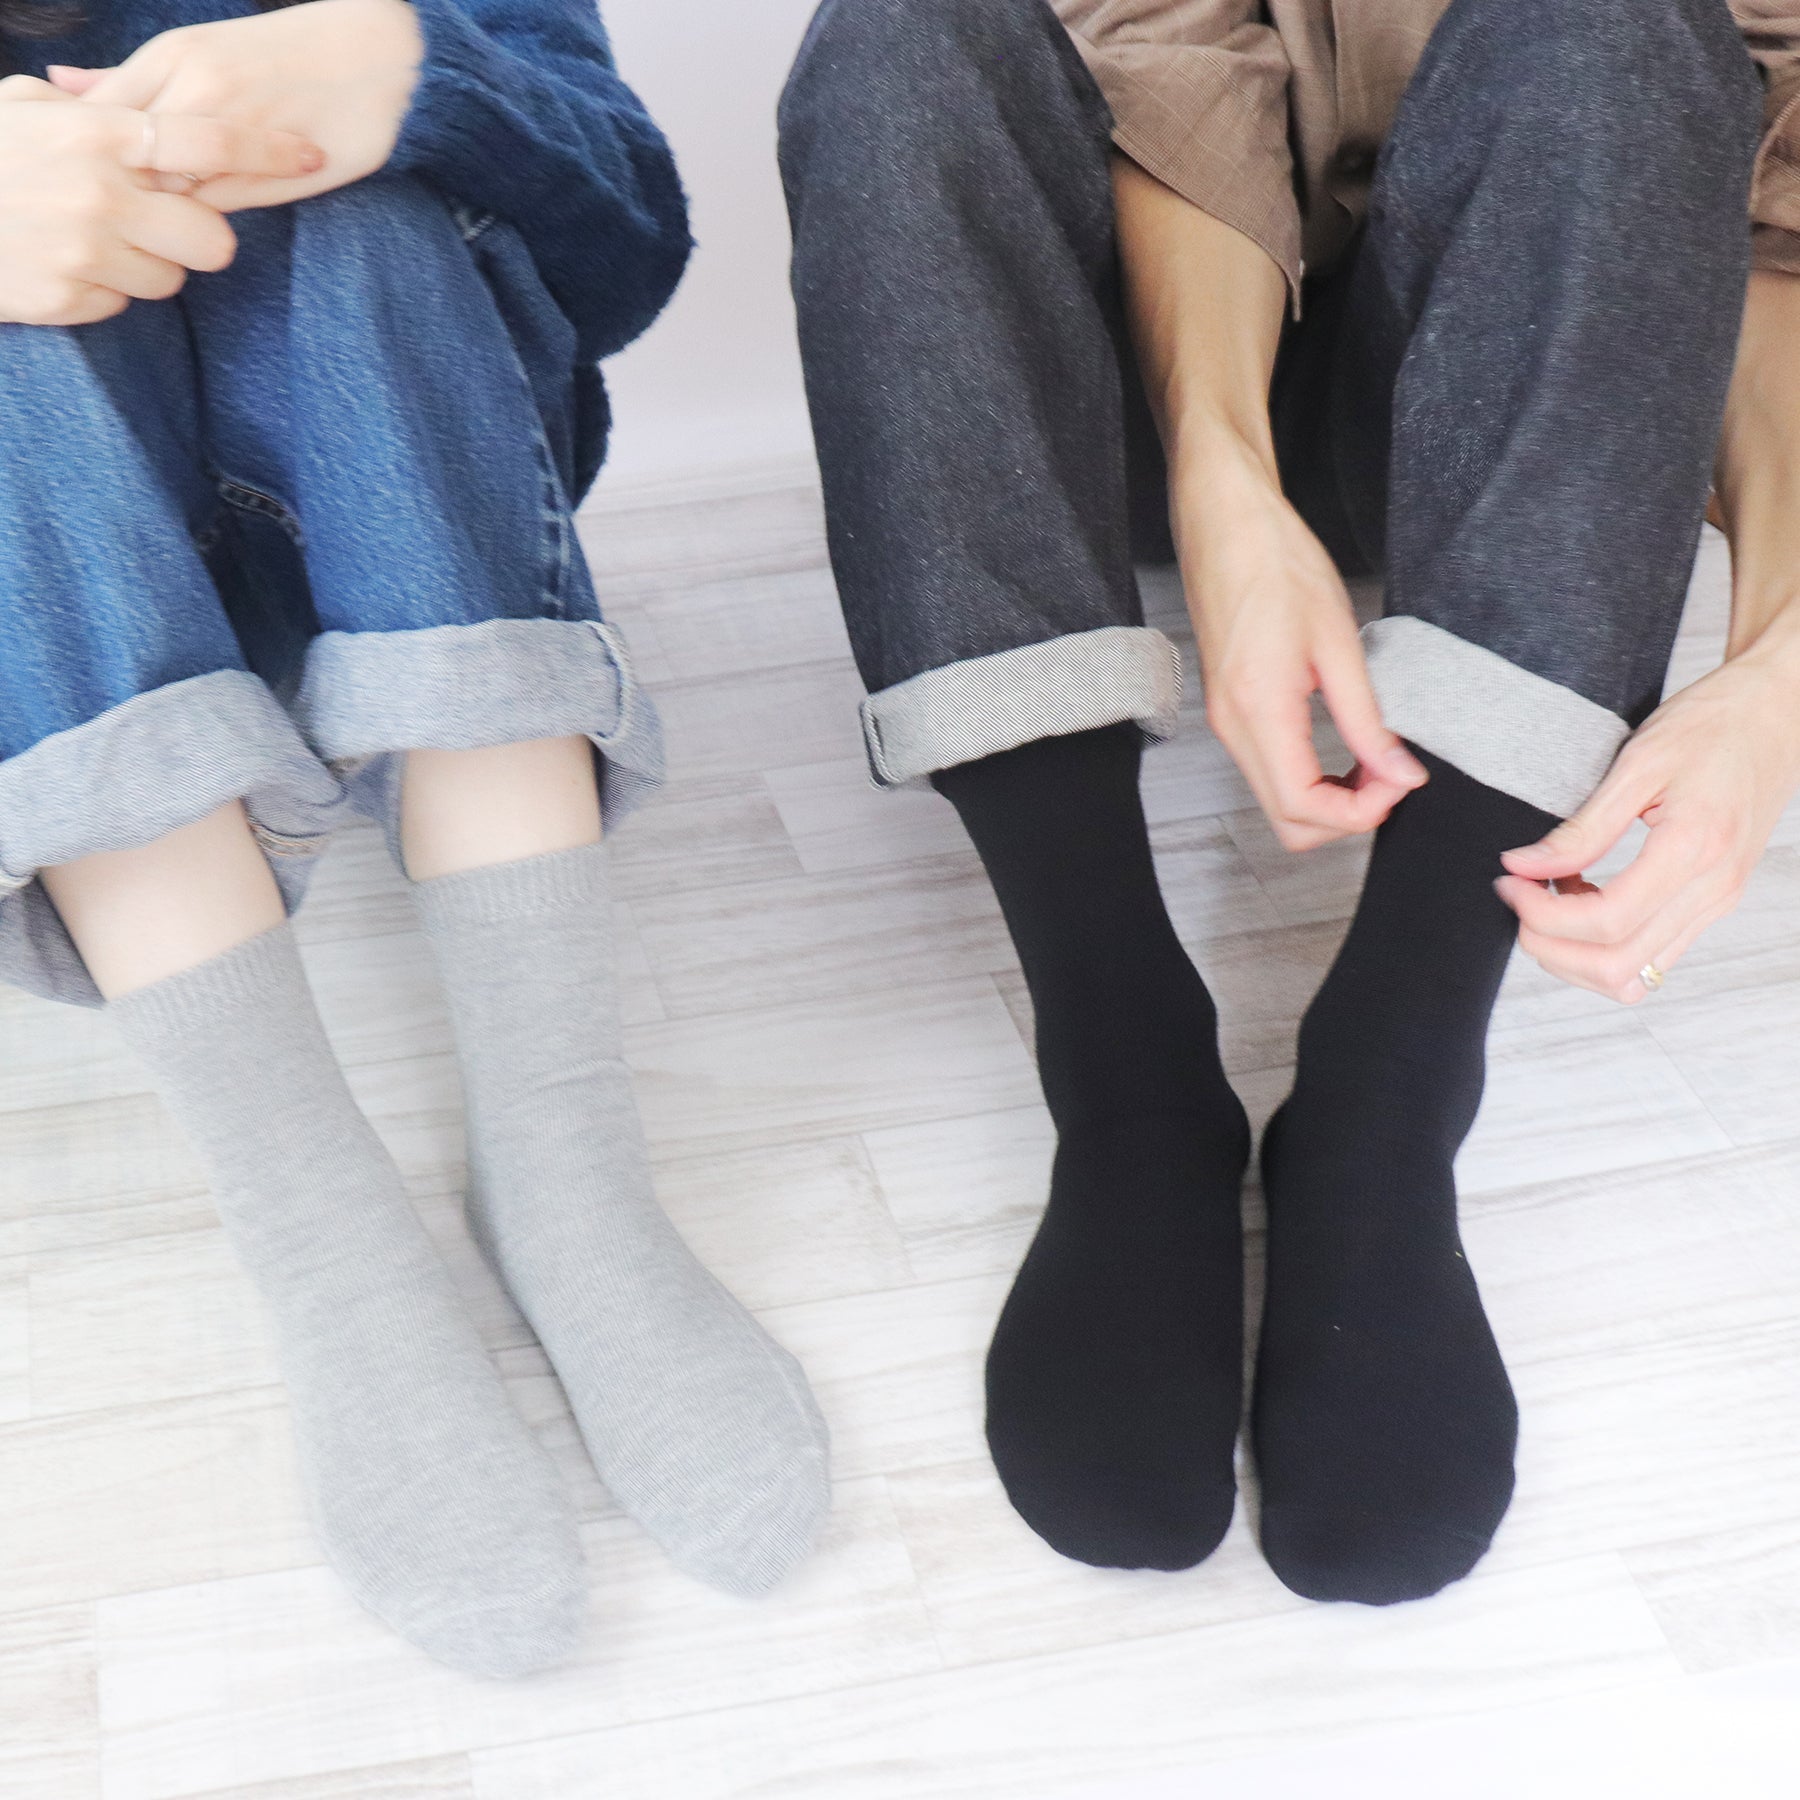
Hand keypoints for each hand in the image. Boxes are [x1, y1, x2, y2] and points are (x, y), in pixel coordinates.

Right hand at [0, 76, 322, 324]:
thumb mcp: (20, 109)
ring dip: (147, 265)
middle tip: (166, 227)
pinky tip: (62, 264)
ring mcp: (86, 251)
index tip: (310, 151)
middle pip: (214, 238)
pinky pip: (122, 304)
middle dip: (200, 238)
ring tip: (94, 241)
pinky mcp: (70, 299)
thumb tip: (121, 98)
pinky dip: (102, 290)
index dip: (267, 149)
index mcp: (94, 134)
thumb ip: (84, 106)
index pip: (206, 142)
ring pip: (172, 278)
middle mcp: (100, 194)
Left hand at [48, 0, 422, 212]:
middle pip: (124, 158)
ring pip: (167, 189)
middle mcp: (194, 89)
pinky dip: (201, 220)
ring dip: (158, 211)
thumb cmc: (287, 60)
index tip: (89, 173)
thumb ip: (131, 79)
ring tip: (160, 220)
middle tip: (116, 208)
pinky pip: (214, 208)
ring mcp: (234, 131)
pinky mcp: (271, 171)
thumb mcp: (197, 53)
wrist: (380, 60)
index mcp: (171, 57)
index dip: (86, 153)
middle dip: (114, 187)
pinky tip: (202, 222)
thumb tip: (62, 85)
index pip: (95, 118)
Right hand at [1178, 438, 1428, 849]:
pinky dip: (1312, 780)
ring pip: (1278, 805)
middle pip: (1288, 823)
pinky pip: (1270, 775)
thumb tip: (1399, 773)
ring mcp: (1225, 725)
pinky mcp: (1230, 714)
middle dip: (1346, 817)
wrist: (1225, 524)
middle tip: (1393, 775)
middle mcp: (1233, 728)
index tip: (1401, 780)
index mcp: (1258, 710)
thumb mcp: (1338, 641)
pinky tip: (1346, 750)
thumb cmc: (1277, 564)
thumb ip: (1367, 720)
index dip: (1360, 812)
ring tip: (1375, 762)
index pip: (1303, 806)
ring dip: (1331, 801)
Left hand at [1494, 609, 1799, 1001]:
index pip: (1607, 922)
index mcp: (1695, 849)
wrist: (1776, 713)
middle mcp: (1713, 889)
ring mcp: (1717, 902)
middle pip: (1617, 966)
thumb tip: (1524, 866)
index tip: (1509, 882)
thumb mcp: (1638, 763)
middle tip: (1518, 899)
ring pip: (1634, 975)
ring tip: (1549, 896)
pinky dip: (1604, 942)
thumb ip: (1583, 826)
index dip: (1543, 914)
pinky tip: (1581, 895)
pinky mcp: (1713, 902)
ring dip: (1575, 951)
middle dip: (1550, 945)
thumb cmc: (1713, 725)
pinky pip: (1651, 954)